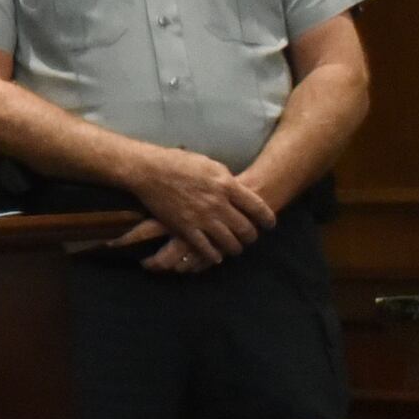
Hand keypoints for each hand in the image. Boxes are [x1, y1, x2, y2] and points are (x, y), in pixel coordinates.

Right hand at [116, 147, 275, 270]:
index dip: (268, 219)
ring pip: (229, 243)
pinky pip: (206, 249)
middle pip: (246, 229)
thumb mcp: (210, 164)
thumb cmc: (179, 162)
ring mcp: (201, 218)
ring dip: (235, 248)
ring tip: (235, 247)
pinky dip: (214, 255)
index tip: (270, 225)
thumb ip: (227, 180)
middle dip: (252, 236)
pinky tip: (216, 256)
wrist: (148, 170)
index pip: (258, 208)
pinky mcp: (185, 228)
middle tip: (250, 237)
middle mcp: (218, 204)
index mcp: (227, 185)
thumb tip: (238, 191)